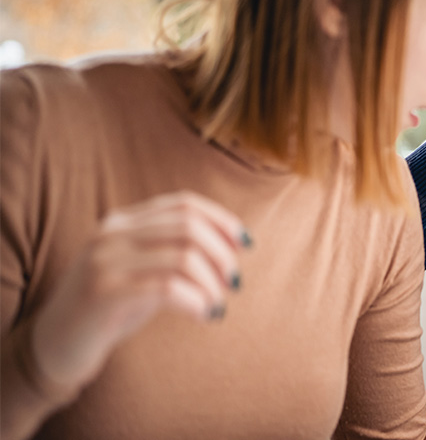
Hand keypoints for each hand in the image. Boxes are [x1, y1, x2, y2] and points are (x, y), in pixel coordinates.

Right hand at [31, 191, 247, 392]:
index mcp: (123, 222)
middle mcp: (112, 234)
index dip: (221, 220)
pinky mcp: (104, 293)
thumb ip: (174, 250)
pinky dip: (197, 301)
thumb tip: (234, 244)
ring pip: (183, 256)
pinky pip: (168, 287)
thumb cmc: (111, 308)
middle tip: (233, 283)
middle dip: (222, 254)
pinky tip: (205, 315)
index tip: (245, 244)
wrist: (56, 345)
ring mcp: (105, 262)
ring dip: (212, 283)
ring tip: (217, 304)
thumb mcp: (142, 270)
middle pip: (188, 226)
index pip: (184, 203)